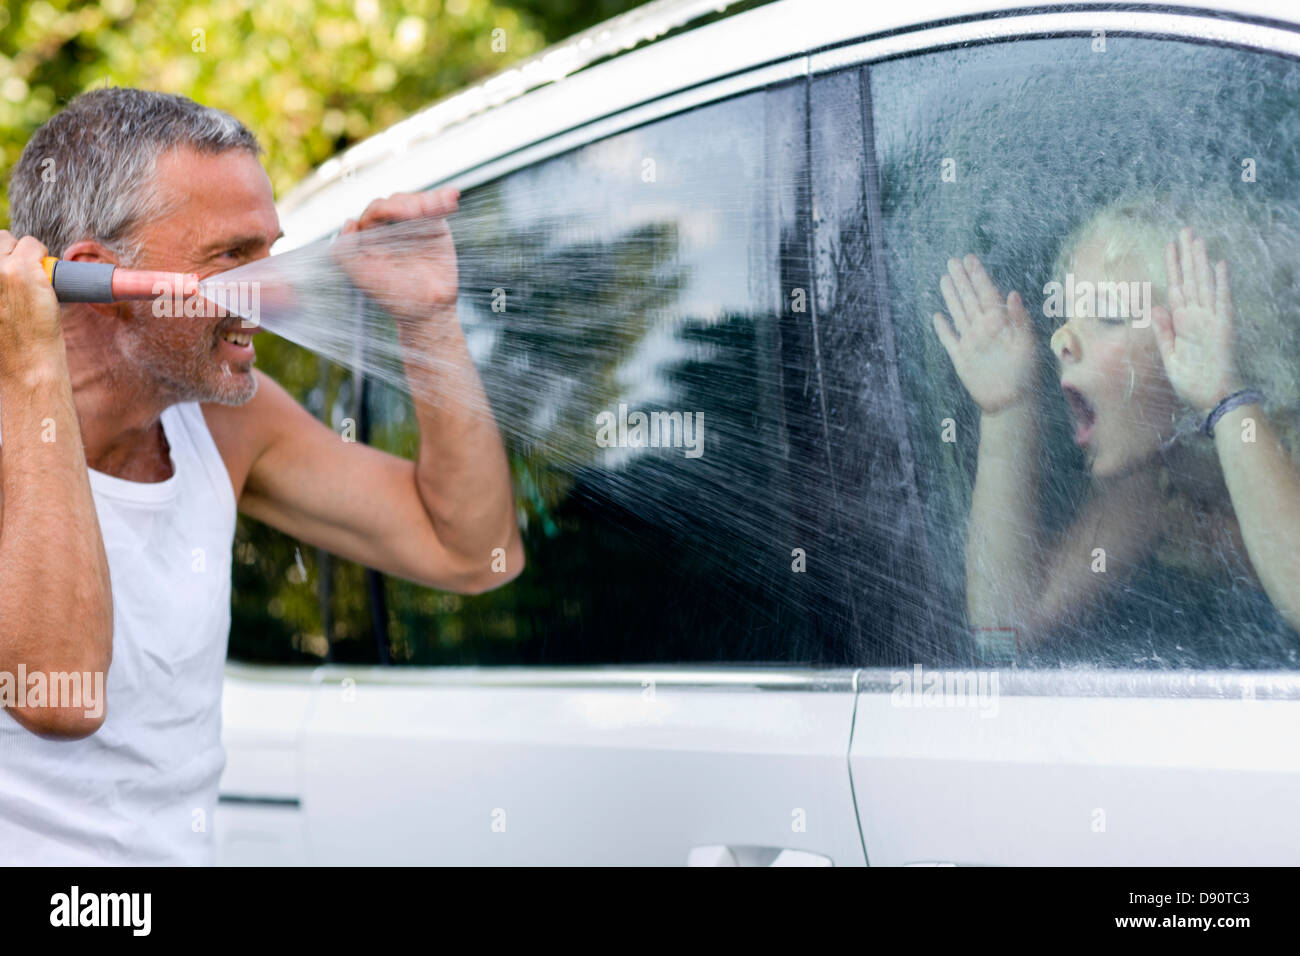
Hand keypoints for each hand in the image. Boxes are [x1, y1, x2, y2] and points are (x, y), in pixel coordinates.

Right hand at [0, 232, 62, 380]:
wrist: (24, 367)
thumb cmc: (5, 347)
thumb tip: (2, 278)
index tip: (3, 272)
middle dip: (6, 252)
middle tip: (17, 274)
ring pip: (11, 240)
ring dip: (23, 252)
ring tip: (29, 277)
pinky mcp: (24, 271)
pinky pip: (33, 245)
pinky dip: (40, 254)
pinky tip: (43, 274)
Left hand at [332, 188, 459, 322]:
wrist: (428, 310)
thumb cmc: (394, 297)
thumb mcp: (361, 277)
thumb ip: (342, 252)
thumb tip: (350, 222)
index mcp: (371, 236)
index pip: (375, 211)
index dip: (385, 209)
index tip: (402, 217)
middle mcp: (391, 228)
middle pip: (396, 201)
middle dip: (406, 204)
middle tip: (416, 213)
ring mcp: (414, 226)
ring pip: (417, 201)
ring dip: (426, 200)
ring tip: (437, 206)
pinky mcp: (435, 228)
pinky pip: (437, 209)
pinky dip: (443, 199)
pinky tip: (451, 196)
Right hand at [932, 254, 1036, 414]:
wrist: (1011, 402)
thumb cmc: (1024, 375)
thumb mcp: (1027, 345)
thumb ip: (1020, 319)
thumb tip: (1012, 294)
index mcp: (1000, 323)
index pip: (987, 293)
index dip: (978, 276)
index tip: (970, 259)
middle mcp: (984, 329)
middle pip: (970, 298)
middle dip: (962, 279)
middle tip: (953, 260)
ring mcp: (971, 342)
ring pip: (958, 313)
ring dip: (951, 296)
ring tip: (944, 278)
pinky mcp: (961, 358)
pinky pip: (949, 339)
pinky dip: (942, 328)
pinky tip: (937, 316)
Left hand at [1151, 227, 1241, 414]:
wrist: (1210, 400)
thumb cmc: (1191, 382)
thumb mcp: (1170, 357)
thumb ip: (1163, 333)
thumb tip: (1155, 308)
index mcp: (1183, 323)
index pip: (1176, 287)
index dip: (1173, 267)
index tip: (1169, 246)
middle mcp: (1197, 317)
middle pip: (1191, 279)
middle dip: (1187, 255)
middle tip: (1184, 230)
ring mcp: (1211, 320)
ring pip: (1205, 284)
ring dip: (1201, 262)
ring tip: (1198, 239)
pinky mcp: (1223, 328)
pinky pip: (1222, 302)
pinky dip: (1220, 284)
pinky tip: (1219, 265)